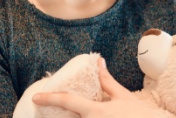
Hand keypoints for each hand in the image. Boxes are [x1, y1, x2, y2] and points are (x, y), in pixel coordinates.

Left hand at [32, 58, 159, 117]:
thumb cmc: (139, 114)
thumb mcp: (123, 96)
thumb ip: (106, 81)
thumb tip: (99, 62)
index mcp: (96, 111)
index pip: (68, 101)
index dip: (49, 98)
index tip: (35, 98)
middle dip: (57, 116)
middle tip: (48, 111)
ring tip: (68, 114)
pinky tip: (86, 117)